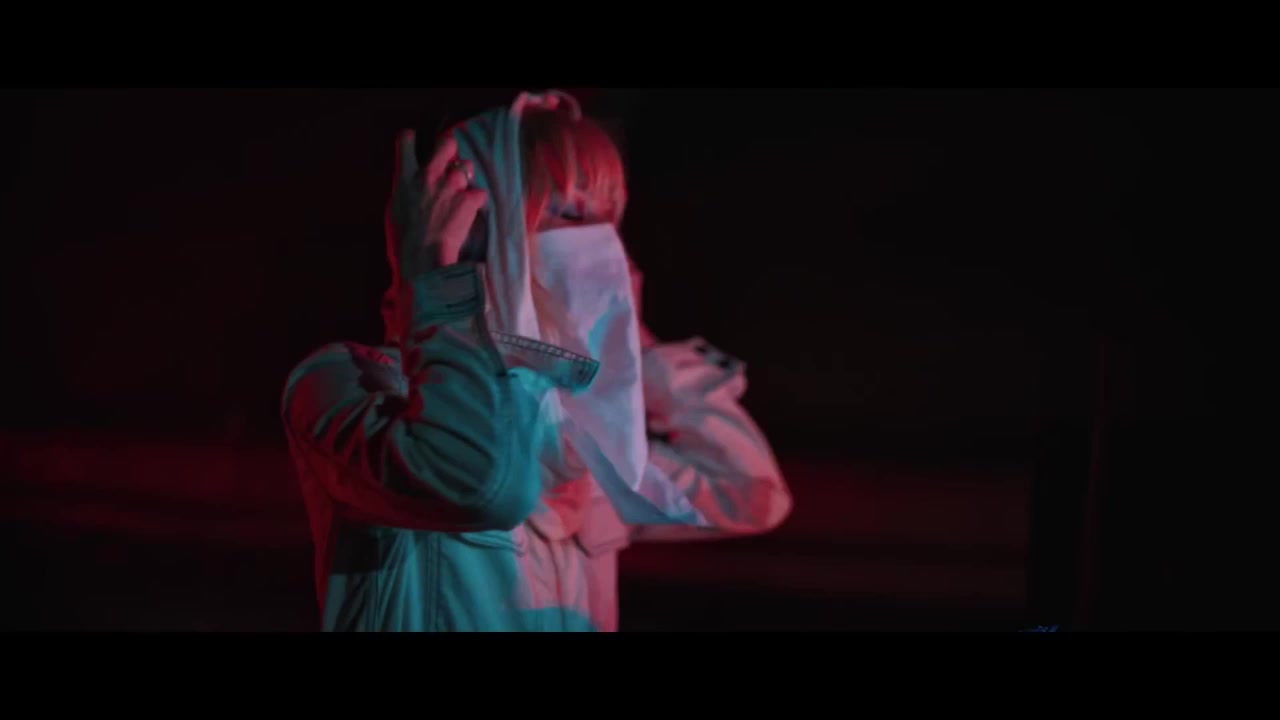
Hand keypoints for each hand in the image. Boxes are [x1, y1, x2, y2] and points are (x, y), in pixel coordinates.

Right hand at [386, 131, 486, 275]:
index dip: (411, 140)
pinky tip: (470, 213)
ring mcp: (450, 186)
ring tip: (461, 192)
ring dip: (466, 176)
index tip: (413, 143)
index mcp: (405, 178)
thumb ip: (405, 193)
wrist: (423, 260)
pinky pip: (479, 193)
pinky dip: (476, 202)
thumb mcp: (394, 212)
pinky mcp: (468, 200)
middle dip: (450, 148)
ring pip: (467, 165)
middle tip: (450, 160)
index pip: (405, 141)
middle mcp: (429, 176)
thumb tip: (410, 188)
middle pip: (446, 144)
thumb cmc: (403, 242)